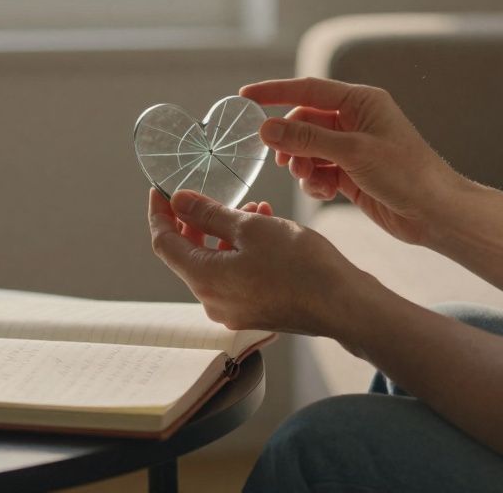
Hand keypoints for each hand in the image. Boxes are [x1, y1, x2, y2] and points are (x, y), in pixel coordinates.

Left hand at [148, 188, 375, 336]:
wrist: (343, 303)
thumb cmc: (300, 264)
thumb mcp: (251, 228)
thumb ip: (209, 214)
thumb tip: (179, 202)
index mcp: (205, 280)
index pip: (164, 243)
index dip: (159, 214)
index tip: (159, 191)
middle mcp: (213, 301)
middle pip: (189, 255)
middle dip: (198, 221)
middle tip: (210, 195)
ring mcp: (235, 310)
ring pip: (217, 263)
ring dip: (227, 233)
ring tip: (254, 208)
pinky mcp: (255, 311)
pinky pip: (236, 276)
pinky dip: (243, 251)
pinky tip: (266, 229)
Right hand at [239, 77, 464, 246]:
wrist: (435, 213)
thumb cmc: (406, 174)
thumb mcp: (353, 152)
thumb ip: (307, 140)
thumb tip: (267, 129)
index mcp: (361, 102)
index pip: (309, 89)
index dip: (275, 92)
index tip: (245, 96)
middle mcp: (355, 120)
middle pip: (305, 123)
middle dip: (291, 142)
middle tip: (282, 161)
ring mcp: (352, 148)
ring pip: (308, 149)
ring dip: (302, 164)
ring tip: (308, 178)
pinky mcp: (350, 173)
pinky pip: (318, 170)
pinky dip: (314, 180)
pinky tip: (324, 191)